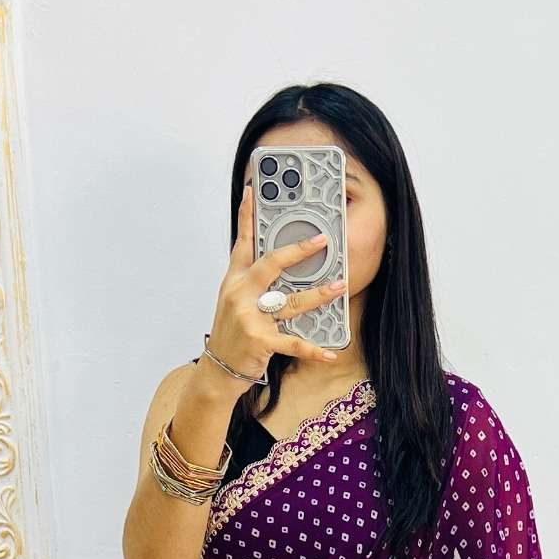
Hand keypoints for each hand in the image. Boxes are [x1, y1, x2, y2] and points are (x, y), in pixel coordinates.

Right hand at [203, 181, 346, 385]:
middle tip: (322, 240)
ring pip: (291, 301)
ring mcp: (250, 317)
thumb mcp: (234, 300)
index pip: (242, 242)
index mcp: (234, 280)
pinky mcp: (260, 340)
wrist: (218, 368)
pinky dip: (313, 350)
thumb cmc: (232, 332)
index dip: (246, 215)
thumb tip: (277, 262)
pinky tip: (329, 353)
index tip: (252, 191)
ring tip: (340, 286)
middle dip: (298, 250)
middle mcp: (240, 293)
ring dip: (319, 294)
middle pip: (272, 263)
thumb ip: (251, 279)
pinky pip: (293, 343)